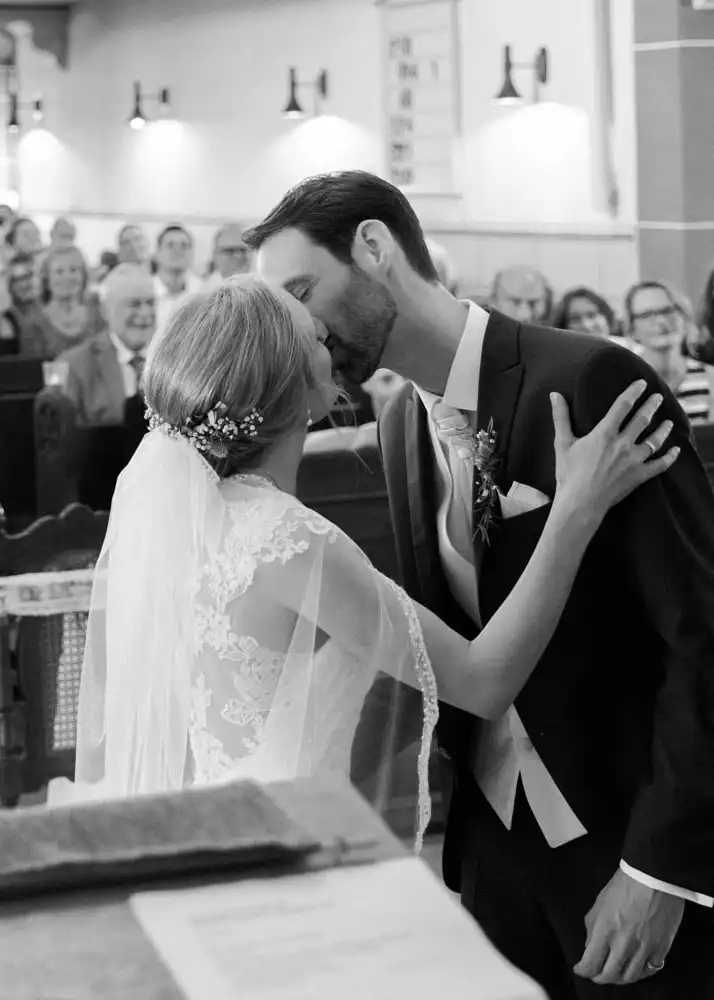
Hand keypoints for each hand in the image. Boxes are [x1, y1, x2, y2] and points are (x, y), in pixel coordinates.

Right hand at [551, 378, 678, 522]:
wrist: (580, 503)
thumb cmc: (569, 474)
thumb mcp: (562, 443)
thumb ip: (561, 417)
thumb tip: (555, 395)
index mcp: (604, 434)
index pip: (623, 406)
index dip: (633, 392)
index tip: (642, 384)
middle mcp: (622, 444)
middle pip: (642, 419)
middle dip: (652, 405)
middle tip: (658, 397)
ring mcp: (633, 460)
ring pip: (654, 440)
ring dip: (663, 429)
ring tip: (669, 422)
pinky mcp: (639, 476)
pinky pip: (660, 465)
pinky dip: (669, 458)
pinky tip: (675, 451)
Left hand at [574, 869, 684, 985]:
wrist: (653, 876)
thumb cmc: (625, 884)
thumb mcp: (599, 902)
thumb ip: (592, 926)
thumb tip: (590, 945)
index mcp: (604, 930)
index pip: (590, 963)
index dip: (583, 970)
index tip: (581, 969)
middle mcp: (623, 944)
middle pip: (609, 975)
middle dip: (600, 978)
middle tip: (597, 974)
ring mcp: (643, 948)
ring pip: (630, 977)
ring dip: (619, 978)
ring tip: (615, 973)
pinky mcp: (661, 948)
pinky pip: (650, 969)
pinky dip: (641, 972)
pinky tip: (635, 967)